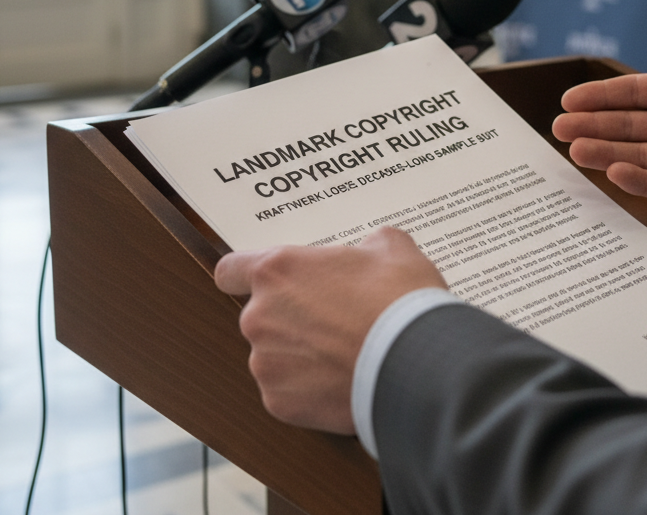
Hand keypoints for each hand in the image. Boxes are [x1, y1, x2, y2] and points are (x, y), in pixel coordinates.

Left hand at [214, 227, 445, 433]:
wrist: (415, 363)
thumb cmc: (399, 300)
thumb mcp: (391, 247)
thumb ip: (366, 245)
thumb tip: (370, 252)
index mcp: (278, 271)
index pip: (231, 270)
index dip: (246, 275)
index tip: (268, 284)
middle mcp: (259, 315)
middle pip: (262, 314)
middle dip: (291, 316)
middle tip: (334, 317)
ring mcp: (266, 362)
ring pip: (275, 353)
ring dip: (300, 353)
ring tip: (343, 352)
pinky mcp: (279, 402)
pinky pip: (287, 389)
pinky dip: (309, 387)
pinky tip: (342, 379)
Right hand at [552, 0, 646, 212]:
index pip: (635, 92)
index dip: (602, 96)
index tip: (569, 99)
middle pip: (629, 125)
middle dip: (593, 126)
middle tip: (558, 127)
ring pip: (638, 154)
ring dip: (606, 151)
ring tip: (574, 149)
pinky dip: (639, 179)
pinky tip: (615, 170)